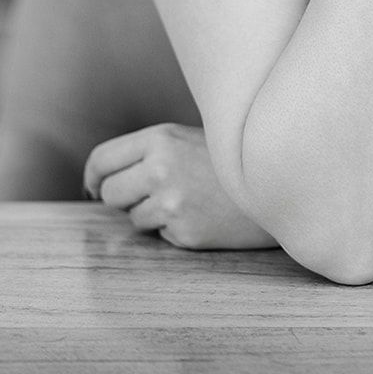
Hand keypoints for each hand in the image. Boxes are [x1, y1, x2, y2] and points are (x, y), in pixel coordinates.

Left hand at [83, 123, 276, 250]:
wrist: (279, 180)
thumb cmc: (230, 158)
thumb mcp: (188, 138)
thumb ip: (149, 152)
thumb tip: (101, 181)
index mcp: (160, 138)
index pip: (102, 160)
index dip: (93, 177)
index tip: (94, 187)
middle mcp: (160, 169)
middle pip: (110, 193)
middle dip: (124, 198)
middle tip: (151, 194)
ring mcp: (172, 203)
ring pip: (134, 219)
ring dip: (152, 214)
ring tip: (188, 199)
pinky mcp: (186, 232)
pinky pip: (162, 234)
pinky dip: (176, 228)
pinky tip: (203, 214)